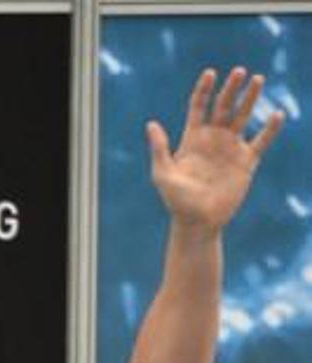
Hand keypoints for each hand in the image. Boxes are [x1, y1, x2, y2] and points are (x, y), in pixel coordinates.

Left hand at [147, 67, 285, 230]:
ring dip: (250, 98)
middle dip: (231, 88)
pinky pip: (261, 141)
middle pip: (223, 105)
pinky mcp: (246, 162)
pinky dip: (270, 128)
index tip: (211, 74)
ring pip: (243, 116)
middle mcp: (213, 138)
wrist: (198, 223)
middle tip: (239, 71)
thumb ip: (159, 149)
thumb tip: (152, 124)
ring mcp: (230, 148)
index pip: (199, 105)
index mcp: (193, 138)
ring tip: (258, 79)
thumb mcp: (163, 175)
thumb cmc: (177, 201)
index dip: (204, 89)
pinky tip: (277, 114)